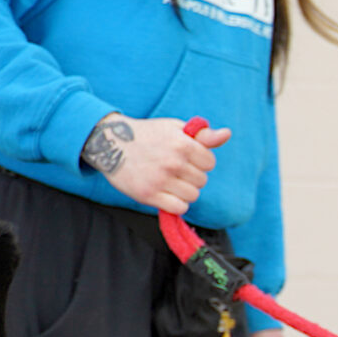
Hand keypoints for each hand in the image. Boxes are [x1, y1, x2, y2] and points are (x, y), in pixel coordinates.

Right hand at [82, 114, 227, 214]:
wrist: (110, 142)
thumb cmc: (148, 135)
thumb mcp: (175, 128)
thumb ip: (203, 135)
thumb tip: (227, 134)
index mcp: (182, 144)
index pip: (209, 163)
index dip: (199, 161)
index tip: (185, 157)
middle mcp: (173, 162)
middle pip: (201, 181)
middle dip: (191, 176)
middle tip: (172, 168)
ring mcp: (160, 179)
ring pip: (192, 196)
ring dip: (183, 191)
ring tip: (168, 180)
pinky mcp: (148, 194)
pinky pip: (179, 208)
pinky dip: (175, 203)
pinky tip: (165, 193)